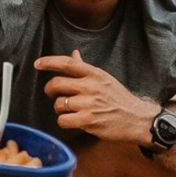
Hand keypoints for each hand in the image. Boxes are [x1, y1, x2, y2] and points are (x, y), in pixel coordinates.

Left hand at [34, 50, 156, 143]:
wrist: (137, 119)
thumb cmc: (120, 99)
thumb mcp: (105, 79)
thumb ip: (86, 68)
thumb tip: (74, 54)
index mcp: (94, 74)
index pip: (67, 63)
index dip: (49, 62)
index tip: (37, 64)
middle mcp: (90, 86)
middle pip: (56, 84)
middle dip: (49, 90)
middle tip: (53, 94)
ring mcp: (89, 104)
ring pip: (58, 104)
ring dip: (60, 109)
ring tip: (70, 111)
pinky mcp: (88, 121)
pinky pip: (63, 120)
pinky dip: (64, 121)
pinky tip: (73, 121)